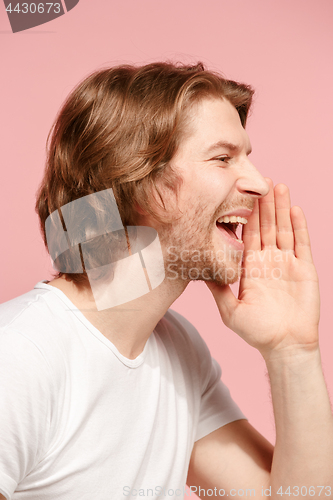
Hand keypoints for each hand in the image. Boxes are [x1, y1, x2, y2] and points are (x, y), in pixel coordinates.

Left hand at [207, 179, 319, 357]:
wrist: (285, 345)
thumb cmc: (257, 331)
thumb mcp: (230, 310)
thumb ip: (217, 289)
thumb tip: (198, 272)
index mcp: (250, 267)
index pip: (247, 235)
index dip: (245, 215)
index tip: (239, 195)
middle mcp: (268, 261)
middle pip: (266, 226)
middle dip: (263, 204)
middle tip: (260, 180)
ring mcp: (287, 263)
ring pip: (284, 229)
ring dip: (281, 208)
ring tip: (278, 187)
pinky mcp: (304, 268)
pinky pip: (301, 243)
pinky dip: (299, 226)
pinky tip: (294, 209)